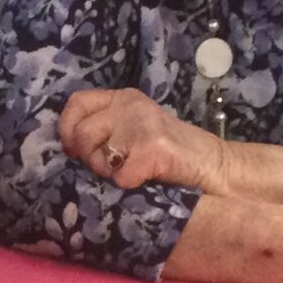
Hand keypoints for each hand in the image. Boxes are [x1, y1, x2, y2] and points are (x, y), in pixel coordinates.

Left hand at [59, 89, 227, 195]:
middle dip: (90, 159)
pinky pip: (120, 176)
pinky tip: (146, 179)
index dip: (67, 129)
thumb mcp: (134, 130)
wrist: (215, 166)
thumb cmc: (170, 154)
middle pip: (81, 133)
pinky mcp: (153, 148)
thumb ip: (105, 129)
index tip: (73, 150)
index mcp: (123, 98)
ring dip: (109, 173)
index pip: (77, 102)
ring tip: (131, 172)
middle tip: (112, 168)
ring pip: (97, 156)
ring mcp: (142, 125)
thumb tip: (67, 146)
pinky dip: (130, 184)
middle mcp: (130, 105)